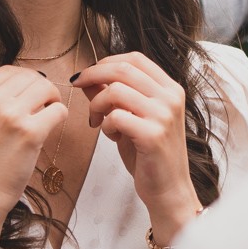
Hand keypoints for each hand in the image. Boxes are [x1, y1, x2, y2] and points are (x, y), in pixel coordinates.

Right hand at [0, 67, 66, 248]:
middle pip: (31, 76)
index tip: (30, 98)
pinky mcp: (29, 132)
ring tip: (44, 120)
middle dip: (42, 91)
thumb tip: (30, 78)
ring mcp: (9, 115)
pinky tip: (48, 131)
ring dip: (51, 102)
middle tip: (42, 110)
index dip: (26, 81)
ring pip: (47, 88)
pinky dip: (59, 118)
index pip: (10, 70)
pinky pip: (58, 110)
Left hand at [73, 52, 199, 243]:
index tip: (86, 74)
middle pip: (124, 69)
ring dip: (97, 104)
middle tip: (77, 85)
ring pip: (116, 90)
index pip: (135, 59)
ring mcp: (164, 115)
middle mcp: (170, 98)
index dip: (106, 62)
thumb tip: (87, 78)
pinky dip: (105, 124)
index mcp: (170, 89)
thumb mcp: (131, 118)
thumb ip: (113, 96)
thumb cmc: (149, 154)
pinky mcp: (153, 135)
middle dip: (93, 74)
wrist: (168, 190)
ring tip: (96, 121)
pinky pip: (116, 117)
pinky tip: (109, 135)